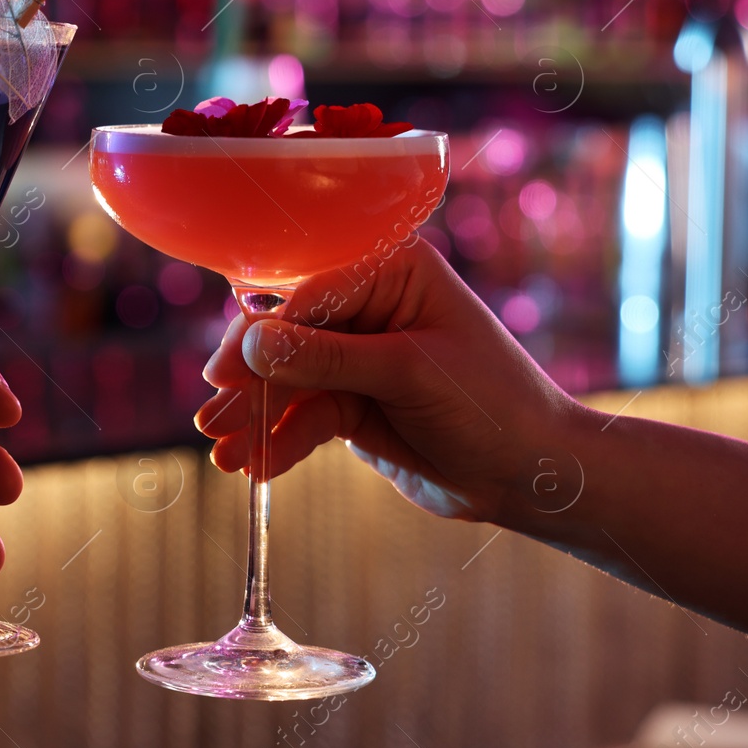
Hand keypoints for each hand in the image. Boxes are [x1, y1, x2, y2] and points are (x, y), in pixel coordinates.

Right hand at [195, 239, 586, 522]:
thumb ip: (327, 358)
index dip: (262, 336)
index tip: (225, 375)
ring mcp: (357, 357)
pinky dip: (278, 443)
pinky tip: (254, 468)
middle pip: (285, 339)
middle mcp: (368, 306)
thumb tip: (250, 343)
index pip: (308, 293)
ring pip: (287, 384)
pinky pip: (302, 418)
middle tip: (212, 421)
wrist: (535, 476)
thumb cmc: (494, 405)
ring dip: (255, 420)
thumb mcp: (409, 374)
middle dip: (249, 384)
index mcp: (392, 270)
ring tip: (223, 455)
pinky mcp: (352, 403)